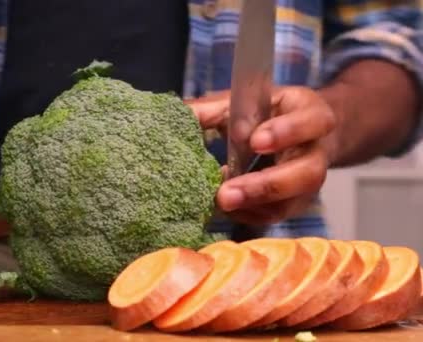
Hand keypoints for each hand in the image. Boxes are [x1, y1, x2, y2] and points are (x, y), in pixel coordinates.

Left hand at [187, 87, 336, 225]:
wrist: (292, 131)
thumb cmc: (263, 113)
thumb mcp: (243, 102)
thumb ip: (213, 109)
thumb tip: (177, 116)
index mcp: (310, 112)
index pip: (313, 121)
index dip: (286, 132)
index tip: (254, 141)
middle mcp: (317, 149)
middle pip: (307, 172)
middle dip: (266, 184)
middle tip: (228, 192)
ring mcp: (310, 179)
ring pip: (294, 200)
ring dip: (255, 205)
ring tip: (222, 204)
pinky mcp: (296, 202)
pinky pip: (278, 214)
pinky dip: (251, 214)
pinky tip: (228, 209)